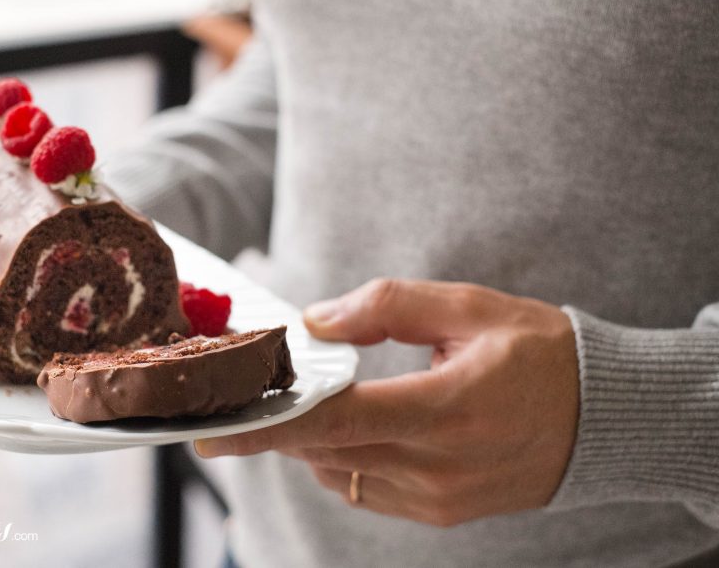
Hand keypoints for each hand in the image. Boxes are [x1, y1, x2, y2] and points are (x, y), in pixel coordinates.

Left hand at [194, 278, 578, 526]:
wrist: (601, 418)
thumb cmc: (539, 353)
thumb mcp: (470, 308)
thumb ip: (388, 306)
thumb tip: (317, 320)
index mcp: (446, 409)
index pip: (337, 420)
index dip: (269, 424)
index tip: (214, 428)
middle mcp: (438, 466)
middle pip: (325, 450)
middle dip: (275, 425)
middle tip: (240, 397)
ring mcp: (438, 497)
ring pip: (339, 471)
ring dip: (308, 438)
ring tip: (296, 400)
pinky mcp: (441, 511)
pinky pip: (365, 488)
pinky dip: (341, 457)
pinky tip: (347, 425)